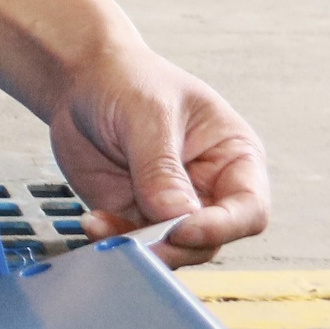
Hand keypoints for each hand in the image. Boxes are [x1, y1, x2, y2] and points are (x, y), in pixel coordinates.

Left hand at [48, 42, 269, 266]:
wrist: (80, 79)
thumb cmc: (127, 80)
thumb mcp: (148, 113)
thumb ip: (161, 167)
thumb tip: (177, 219)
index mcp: (234, 156)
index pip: (249, 209)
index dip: (221, 228)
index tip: (181, 230)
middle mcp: (210, 188)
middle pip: (210, 240)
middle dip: (174, 244)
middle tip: (139, 239)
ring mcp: (172, 206)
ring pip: (172, 249)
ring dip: (140, 247)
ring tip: (103, 225)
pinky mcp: (136, 215)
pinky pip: (134, 243)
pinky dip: (114, 240)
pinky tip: (92, 222)